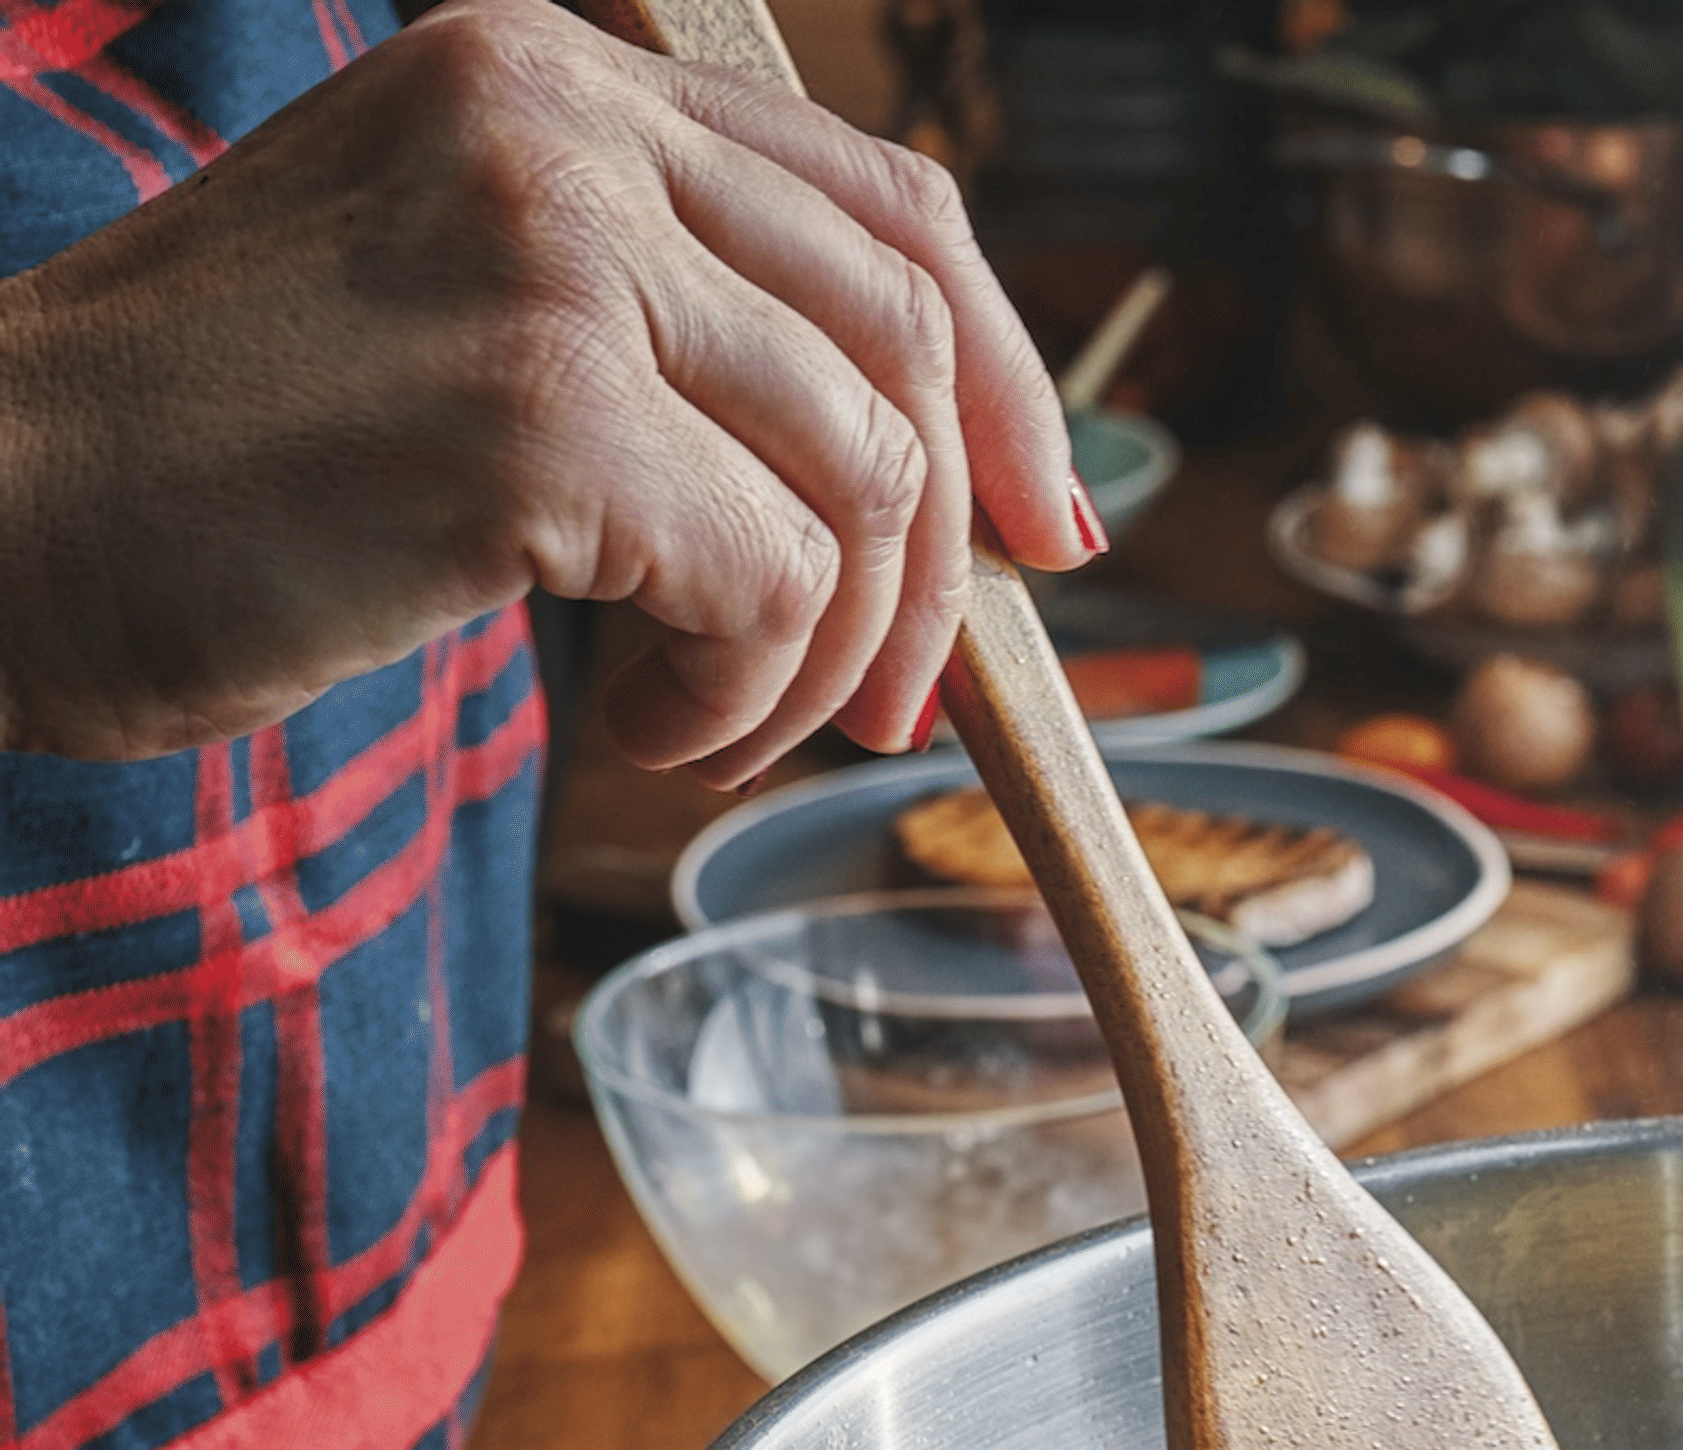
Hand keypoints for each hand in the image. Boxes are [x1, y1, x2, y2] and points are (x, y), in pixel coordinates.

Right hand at [0, 0, 1091, 770]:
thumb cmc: (224, 459)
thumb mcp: (464, 311)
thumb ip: (678, 327)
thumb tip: (948, 473)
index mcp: (554, 76)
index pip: (891, 208)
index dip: (1007, 383)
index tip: (1051, 534)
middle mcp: (562, 129)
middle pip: (909, 339)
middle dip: (946, 556)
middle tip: (896, 705)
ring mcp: (552, 258)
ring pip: (862, 477)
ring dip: (825, 652)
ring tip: (707, 721)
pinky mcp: (540, 416)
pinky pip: (776, 585)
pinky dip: (742, 695)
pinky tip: (639, 731)